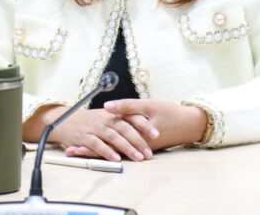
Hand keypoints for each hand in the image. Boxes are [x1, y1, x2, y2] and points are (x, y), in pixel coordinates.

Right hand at [24, 104, 153, 161]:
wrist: (65, 120)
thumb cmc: (91, 121)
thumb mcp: (107, 117)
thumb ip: (123, 122)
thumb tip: (145, 128)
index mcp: (113, 113)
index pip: (132, 117)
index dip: (145, 125)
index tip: (157, 134)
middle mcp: (105, 118)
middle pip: (125, 128)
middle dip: (139, 140)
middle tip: (149, 152)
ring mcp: (95, 127)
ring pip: (113, 136)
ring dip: (127, 148)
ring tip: (138, 157)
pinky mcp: (84, 137)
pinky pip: (97, 144)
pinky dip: (107, 151)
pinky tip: (116, 158)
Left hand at [65, 99, 206, 155]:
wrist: (188, 124)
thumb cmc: (169, 113)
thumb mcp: (148, 105)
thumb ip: (127, 106)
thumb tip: (106, 106)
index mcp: (134, 133)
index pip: (106, 139)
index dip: (89, 140)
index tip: (73, 142)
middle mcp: (135, 143)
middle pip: (107, 147)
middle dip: (88, 149)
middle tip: (71, 151)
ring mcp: (139, 147)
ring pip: (114, 150)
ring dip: (96, 151)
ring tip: (79, 152)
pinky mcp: (142, 147)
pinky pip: (123, 149)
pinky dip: (110, 149)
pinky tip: (101, 149)